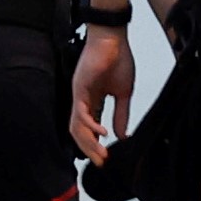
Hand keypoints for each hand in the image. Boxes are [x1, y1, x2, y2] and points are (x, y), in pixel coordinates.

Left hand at [68, 28, 135, 160]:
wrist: (114, 38)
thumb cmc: (118, 59)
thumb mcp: (123, 93)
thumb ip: (121, 115)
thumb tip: (122, 135)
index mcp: (94, 101)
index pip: (90, 128)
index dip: (95, 144)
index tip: (106, 157)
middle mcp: (83, 100)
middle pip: (80, 132)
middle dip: (90, 149)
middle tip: (102, 162)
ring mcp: (79, 95)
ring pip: (76, 126)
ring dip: (88, 142)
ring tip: (101, 154)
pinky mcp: (79, 88)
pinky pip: (81, 113)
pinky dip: (91, 126)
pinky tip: (102, 133)